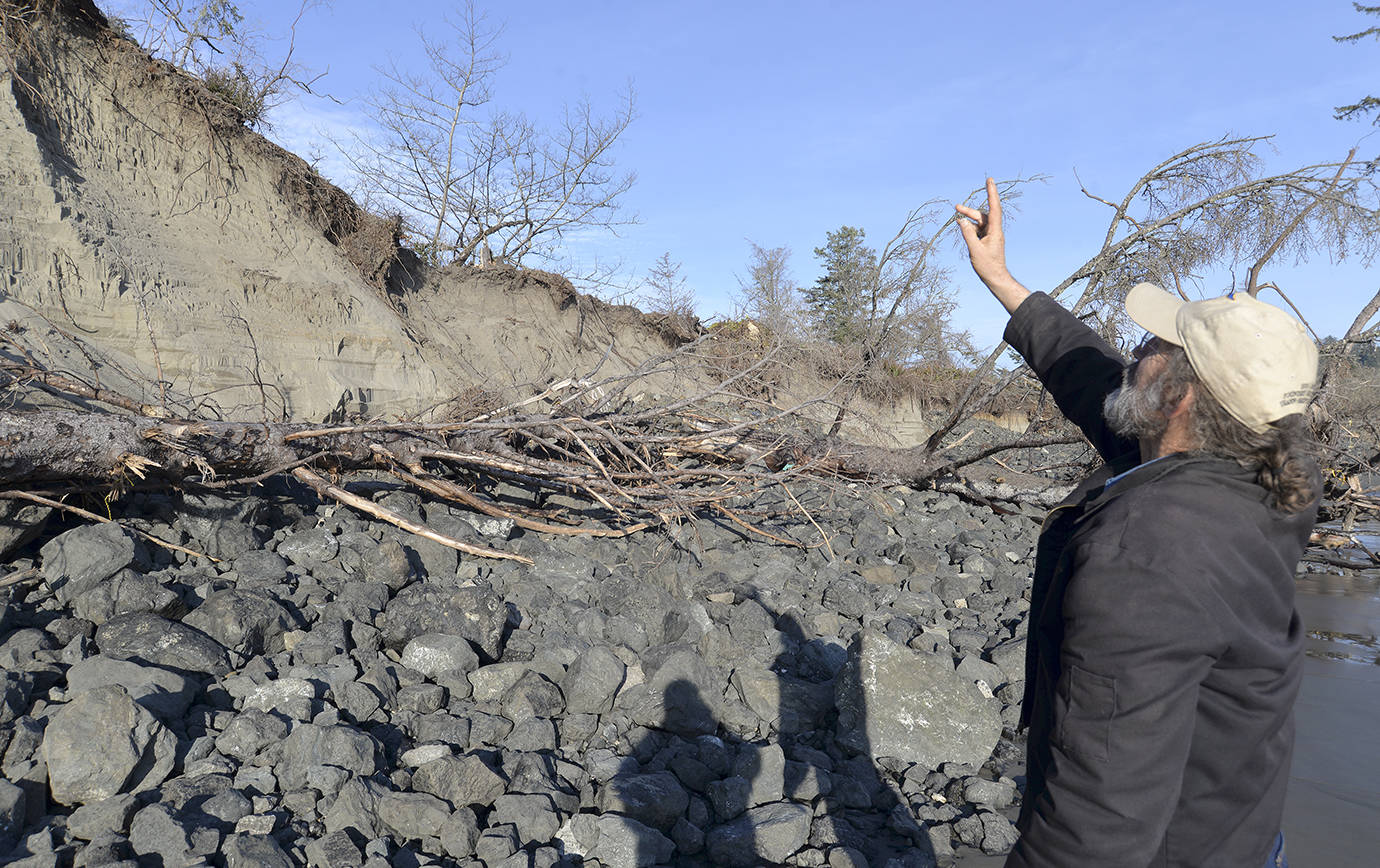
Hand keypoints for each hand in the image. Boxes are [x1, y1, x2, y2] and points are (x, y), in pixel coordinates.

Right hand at [955, 178, 1028, 313]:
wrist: (995, 277)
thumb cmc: (987, 265)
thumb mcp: (975, 249)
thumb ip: (968, 234)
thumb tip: (962, 221)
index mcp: (995, 231)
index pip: (994, 208)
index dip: (992, 193)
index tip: (990, 181)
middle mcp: (994, 230)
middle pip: (982, 215)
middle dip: (969, 211)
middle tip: (956, 207)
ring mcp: (991, 235)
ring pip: (979, 222)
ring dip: (968, 219)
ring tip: (956, 216)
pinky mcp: (987, 240)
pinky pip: (978, 230)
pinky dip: (970, 228)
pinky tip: (963, 229)